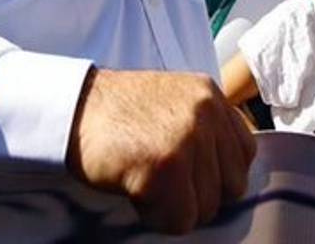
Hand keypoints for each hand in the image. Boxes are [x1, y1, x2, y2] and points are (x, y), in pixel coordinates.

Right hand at [66, 67, 255, 233]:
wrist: (69, 109)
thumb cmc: (114, 113)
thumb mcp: (170, 102)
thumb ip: (203, 127)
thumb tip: (227, 178)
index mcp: (210, 95)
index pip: (245, 153)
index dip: (217, 174)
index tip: (189, 176)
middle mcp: (205, 113)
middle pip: (231, 186)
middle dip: (198, 195)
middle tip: (161, 182)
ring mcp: (187, 138)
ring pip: (206, 208)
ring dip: (174, 207)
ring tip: (144, 182)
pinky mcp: (165, 167)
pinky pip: (179, 219)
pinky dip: (155, 216)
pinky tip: (134, 191)